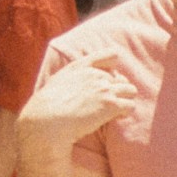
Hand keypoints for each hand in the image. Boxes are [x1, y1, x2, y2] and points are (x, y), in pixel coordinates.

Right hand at [21, 51, 135, 149]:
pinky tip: (113, 118)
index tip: (109, 82)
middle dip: (117, 91)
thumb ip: (73, 77)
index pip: (110, 56)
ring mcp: (104, 89)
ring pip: (131, 90)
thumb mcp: (56, 82)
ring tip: (112, 111)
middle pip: (122, 79)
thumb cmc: (46, 107)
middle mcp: (95, 75)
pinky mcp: (111, 105)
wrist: (46, 120)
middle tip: (105, 104)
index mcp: (81, 67)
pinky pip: (130, 105)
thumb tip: (80, 86)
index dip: (113, 70)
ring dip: (124, 100)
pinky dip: (125, 113)